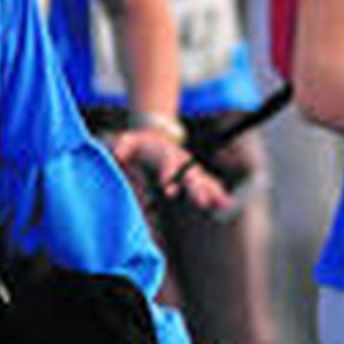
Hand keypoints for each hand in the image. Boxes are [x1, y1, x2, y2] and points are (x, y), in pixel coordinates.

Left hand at [112, 127, 231, 211]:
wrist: (154, 138)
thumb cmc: (137, 144)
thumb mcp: (128, 141)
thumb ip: (123, 145)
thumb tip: (117, 154)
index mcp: (164, 153)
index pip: (167, 163)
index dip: (168, 173)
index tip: (167, 187)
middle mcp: (181, 161)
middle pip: (190, 175)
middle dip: (196, 188)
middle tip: (201, 202)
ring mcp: (189, 170)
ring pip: (203, 181)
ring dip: (212, 192)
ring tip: (223, 204)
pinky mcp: (193, 179)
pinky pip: (208, 186)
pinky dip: (217, 195)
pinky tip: (226, 205)